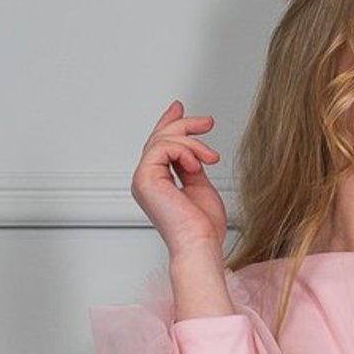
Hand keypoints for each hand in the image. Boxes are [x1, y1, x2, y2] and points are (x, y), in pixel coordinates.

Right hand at [131, 101, 227, 263]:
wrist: (201, 245)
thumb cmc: (203, 228)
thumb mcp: (201, 186)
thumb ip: (192, 165)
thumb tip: (192, 148)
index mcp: (158, 182)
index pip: (159, 146)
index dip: (169, 123)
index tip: (181, 108)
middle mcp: (146, 179)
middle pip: (159, 138)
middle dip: (185, 125)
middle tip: (207, 123)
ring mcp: (143, 178)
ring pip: (162, 140)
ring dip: (192, 143)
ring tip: (210, 157)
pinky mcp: (145, 178)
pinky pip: (163, 148)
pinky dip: (185, 151)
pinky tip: (197, 166)